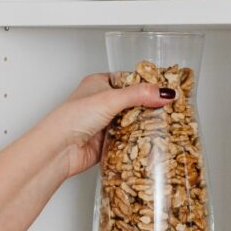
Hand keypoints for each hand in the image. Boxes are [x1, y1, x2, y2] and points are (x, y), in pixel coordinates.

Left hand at [42, 73, 172, 178]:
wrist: (58, 150)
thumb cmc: (71, 118)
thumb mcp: (110, 99)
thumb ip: (140, 95)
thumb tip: (164, 92)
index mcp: (100, 83)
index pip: (131, 79)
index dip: (149, 83)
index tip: (167, 88)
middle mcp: (102, 102)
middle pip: (134, 101)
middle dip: (150, 105)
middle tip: (171, 107)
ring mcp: (106, 122)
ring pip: (133, 120)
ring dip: (146, 123)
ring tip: (167, 122)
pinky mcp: (108, 141)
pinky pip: (130, 138)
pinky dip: (139, 139)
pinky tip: (152, 139)